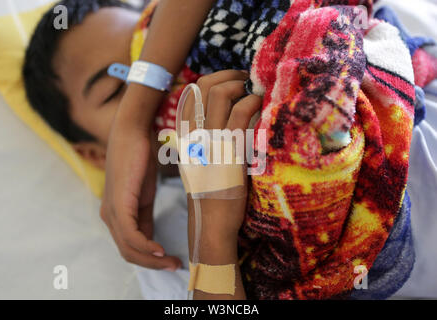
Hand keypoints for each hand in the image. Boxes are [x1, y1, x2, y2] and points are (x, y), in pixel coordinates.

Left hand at [101, 90, 181, 270]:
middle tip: (175, 266)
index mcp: (114, 214)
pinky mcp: (119, 205)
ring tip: (173, 261)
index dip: (149, 258)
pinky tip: (162, 250)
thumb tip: (151, 240)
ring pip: (129, 248)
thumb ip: (145, 217)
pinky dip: (148, 247)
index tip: (172, 261)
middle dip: (152, 264)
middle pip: (128, 252)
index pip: (129, 246)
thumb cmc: (140, 158)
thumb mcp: (144, 195)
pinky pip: (131, 236)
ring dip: (152, 259)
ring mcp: (111, 211)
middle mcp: (108, 216)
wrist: (133, 133)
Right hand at [183, 70, 261, 244]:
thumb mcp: (198, 165)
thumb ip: (203, 141)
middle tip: (245, 79)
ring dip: (240, 86)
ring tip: (254, 91)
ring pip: (219, 94)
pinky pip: (239, 114)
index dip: (211, 80)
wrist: (210, 223)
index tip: (229, 80)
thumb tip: (220, 120)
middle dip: (227, 75)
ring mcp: (209, 140)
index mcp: (184, 137)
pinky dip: (251, 103)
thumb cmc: (209, 196)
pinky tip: (259, 107)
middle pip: (202, 87)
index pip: (190, 95)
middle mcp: (193, 134)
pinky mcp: (228, 150)